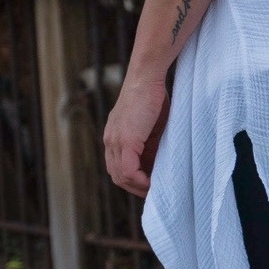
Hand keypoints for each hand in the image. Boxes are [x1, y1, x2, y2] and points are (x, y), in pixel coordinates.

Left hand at [103, 70, 168, 198]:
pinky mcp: (126, 140)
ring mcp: (116, 140)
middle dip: (134, 187)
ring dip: (138, 186)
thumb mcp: (151, 127)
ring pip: (120, 176)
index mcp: (114, 137)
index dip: (132, 180)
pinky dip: (140, 181)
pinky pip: (128, 171)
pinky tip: (153, 183)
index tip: (150, 184)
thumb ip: (150, 145)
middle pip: (116, 175)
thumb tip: (157, 165)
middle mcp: (110, 140)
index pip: (117, 167)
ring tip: (155, 189)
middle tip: (153, 192)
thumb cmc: (153, 97)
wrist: (147, 77)